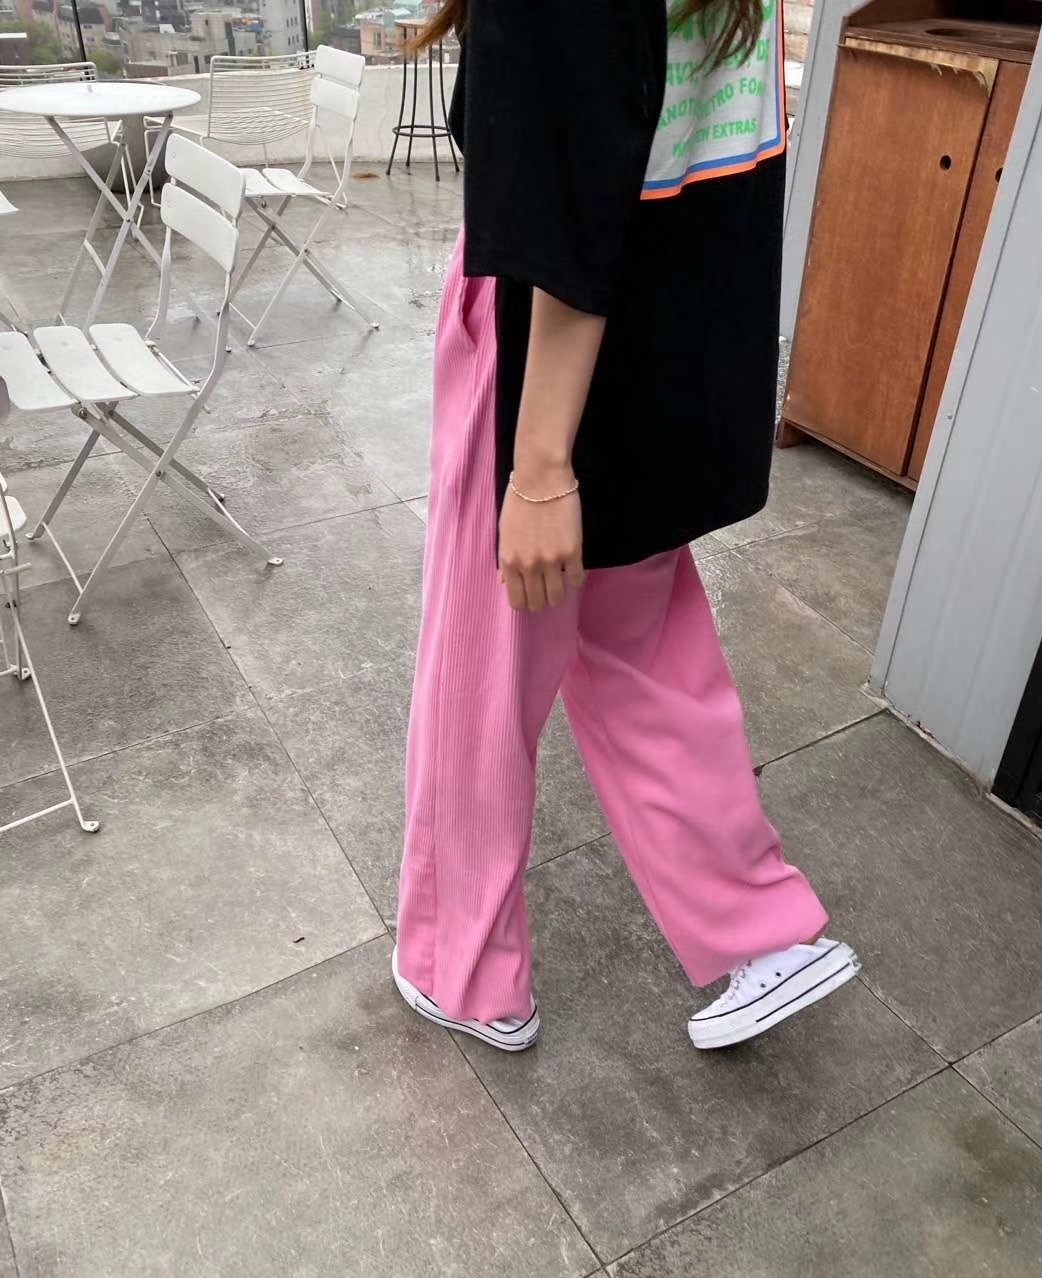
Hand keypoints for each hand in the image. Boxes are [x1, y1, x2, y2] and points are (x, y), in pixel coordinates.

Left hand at [499, 476, 584, 611]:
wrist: (541, 478)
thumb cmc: (519, 501)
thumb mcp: (504, 533)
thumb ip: (505, 560)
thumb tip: (504, 582)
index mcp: (509, 562)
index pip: (517, 601)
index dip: (525, 602)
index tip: (532, 595)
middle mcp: (528, 566)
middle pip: (537, 603)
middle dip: (542, 599)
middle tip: (547, 588)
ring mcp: (551, 561)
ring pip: (557, 596)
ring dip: (559, 592)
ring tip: (560, 581)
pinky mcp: (572, 552)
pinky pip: (576, 579)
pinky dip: (575, 578)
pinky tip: (573, 568)